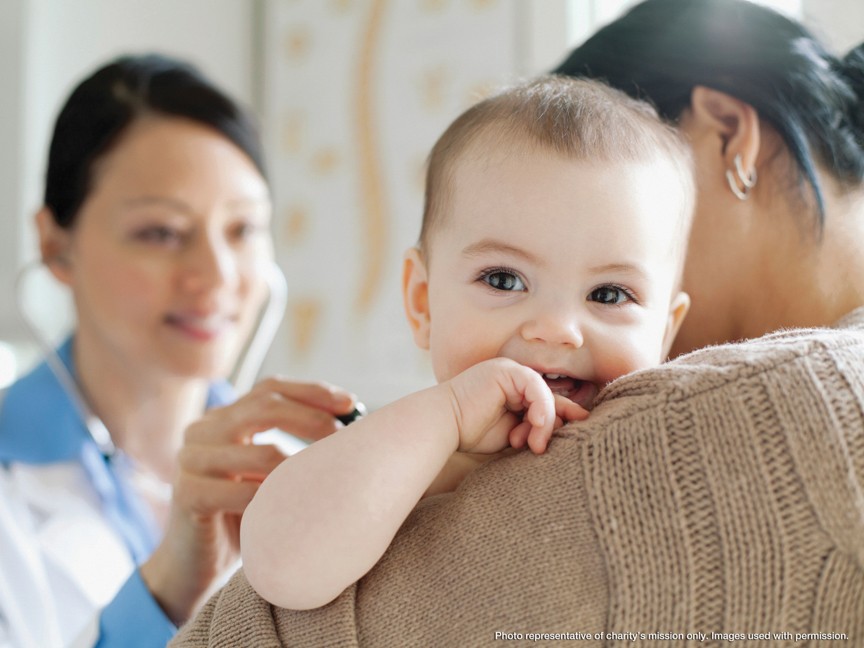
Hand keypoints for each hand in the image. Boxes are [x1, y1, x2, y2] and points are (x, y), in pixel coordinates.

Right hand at [139, 378, 356, 624]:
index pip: (270, 389)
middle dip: (312, 419)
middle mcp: (202, 430)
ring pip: (260, 452)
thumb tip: (350, 418)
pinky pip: (243, 492)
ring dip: (298, 469)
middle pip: (264, 407)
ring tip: (320, 484)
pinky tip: (287, 512)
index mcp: (222, 418)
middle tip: (342, 439)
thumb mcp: (268, 472)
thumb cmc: (245, 516)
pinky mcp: (188, 494)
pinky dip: (273, 500)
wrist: (197, 566)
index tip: (350, 404)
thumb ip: (291, 443)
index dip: (312, 392)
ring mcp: (190, 460)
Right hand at [444, 358, 587, 455]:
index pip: (546, 403)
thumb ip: (534, 428)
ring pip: (544, 395)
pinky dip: (541, 407)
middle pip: (549, 399)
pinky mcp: (506, 371)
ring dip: (543, 423)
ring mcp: (509, 372)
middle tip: (542, 448)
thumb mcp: (511, 434)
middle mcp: (513, 379)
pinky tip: (536, 425)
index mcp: (513, 393)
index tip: (579, 432)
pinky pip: (535, 387)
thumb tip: (565, 425)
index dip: (563, 417)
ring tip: (534, 445)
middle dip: (552, 425)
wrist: (443, 427)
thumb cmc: (470, 434)